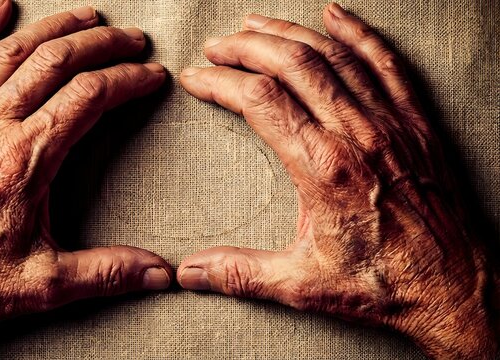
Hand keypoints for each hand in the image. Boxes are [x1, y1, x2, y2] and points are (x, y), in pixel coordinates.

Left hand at [0, 0, 170, 356]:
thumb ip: (106, 272)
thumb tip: (160, 275)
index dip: (128, 79)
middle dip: (102, 44)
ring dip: (55, 27)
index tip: (151, 75)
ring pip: (13, 52)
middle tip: (133, 39)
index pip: (89, 96)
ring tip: (87, 15)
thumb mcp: (43, 285)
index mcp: (24, 160)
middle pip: (56, 62)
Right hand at [177, 3, 497, 358]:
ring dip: (288, 32)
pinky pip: (384, 61)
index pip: (260, 100)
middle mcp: (356, 134)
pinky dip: (357, 33)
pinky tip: (334, 15)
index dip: (220, 82)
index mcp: (323, 168)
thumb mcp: (303, 284)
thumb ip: (241, 273)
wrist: (454, 287)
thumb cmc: (384, 285)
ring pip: (333, 54)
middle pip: (292, 64)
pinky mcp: (414, 122)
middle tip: (217, 45)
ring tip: (254, 24)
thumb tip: (189, 272)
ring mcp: (389, 122)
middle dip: (246, 47)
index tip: (197, 77)